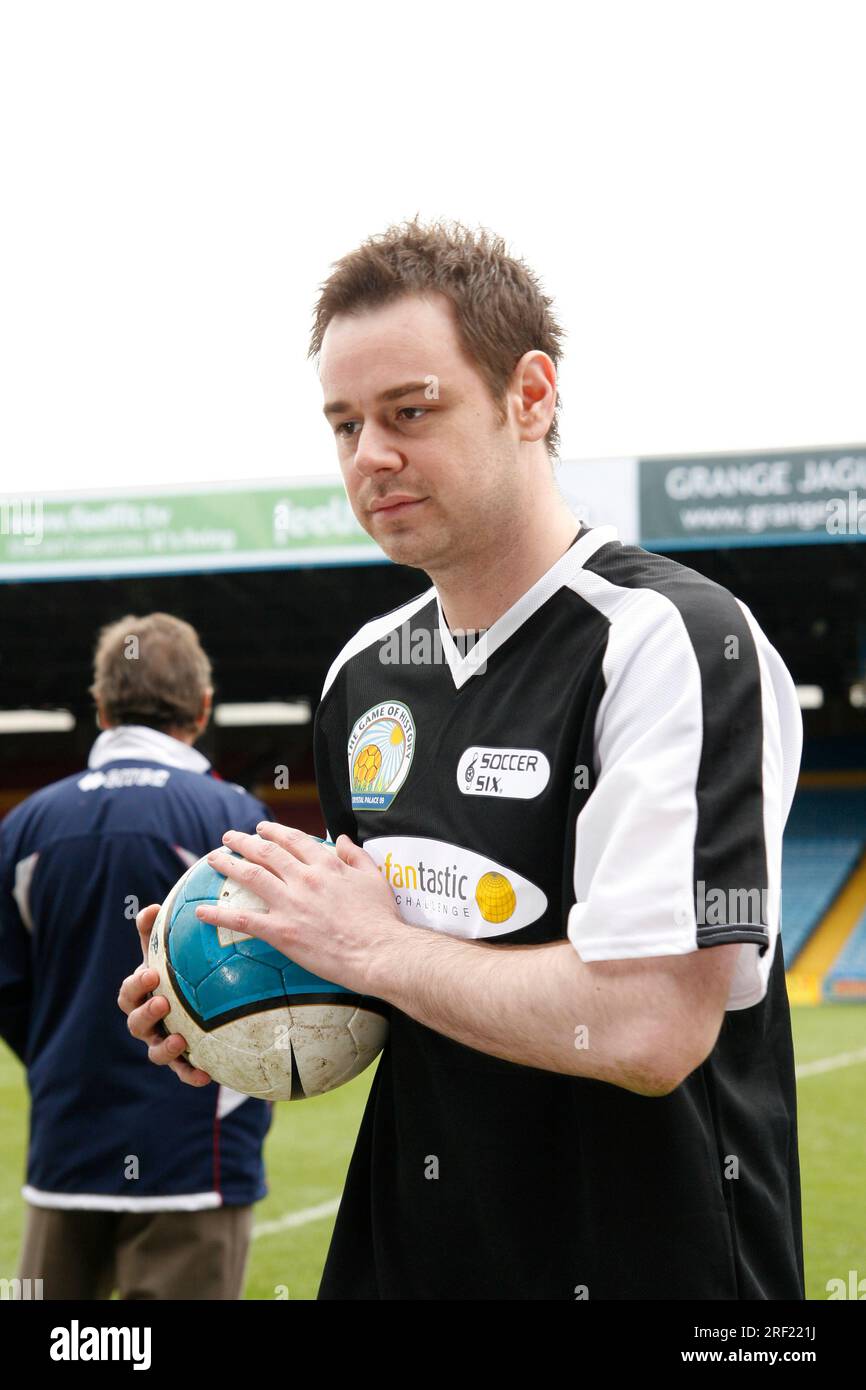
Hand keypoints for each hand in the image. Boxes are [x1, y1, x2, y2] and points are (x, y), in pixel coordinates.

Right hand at [116, 902, 211, 1085]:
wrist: (195, 998)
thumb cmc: (176, 969)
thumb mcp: (165, 950)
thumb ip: (155, 932)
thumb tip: (152, 908)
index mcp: (140, 995)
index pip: (129, 992)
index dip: (136, 985)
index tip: (151, 973)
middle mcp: (146, 1022)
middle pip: (136, 1023)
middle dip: (146, 1015)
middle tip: (162, 1003)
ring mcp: (161, 1043)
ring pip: (156, 1053)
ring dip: (165, 1049)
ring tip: (180, 1040)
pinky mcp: (181, 1062)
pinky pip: (183, 1072)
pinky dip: (191, 1075)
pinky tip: (208, 1075)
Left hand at [196, 823, 405, 995]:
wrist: (379, 952)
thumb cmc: (382, 919)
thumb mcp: (375, 878)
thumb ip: (357, 856)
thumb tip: (342, 839)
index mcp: (327, 864)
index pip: (295, 840)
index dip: (275, 832)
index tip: (263, 829)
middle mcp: (304, 878)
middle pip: (267, 852)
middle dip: (244, 841)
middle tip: (229, 837)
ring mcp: (291, 903)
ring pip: (251, 876)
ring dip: (228, 864)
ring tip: (213, 858)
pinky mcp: (281, 931)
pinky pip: (244, 920)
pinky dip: (220, 915)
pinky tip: (202, 912)